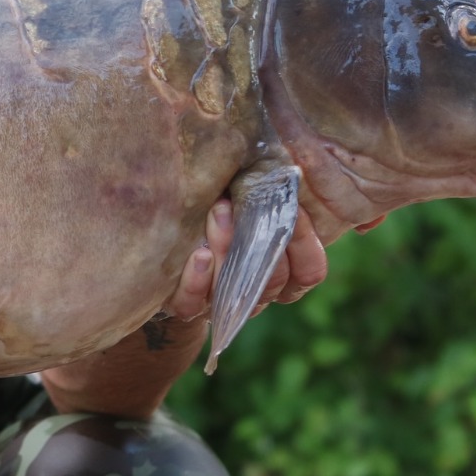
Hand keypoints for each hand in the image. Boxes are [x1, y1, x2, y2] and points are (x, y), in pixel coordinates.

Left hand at [158, 196, 332, 321]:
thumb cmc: (218, 198)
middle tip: (236, 202)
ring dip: (227, 252)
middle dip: (260, 241)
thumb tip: (290, 168)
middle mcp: (256, 290)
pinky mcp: (186, 304)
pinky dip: (196, 283)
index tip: (293, 206)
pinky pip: (193, 307)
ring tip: (215, 214)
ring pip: (236, 294)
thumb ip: (270, 187)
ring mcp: (223, 301)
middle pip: (274, 282)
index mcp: (282, 267)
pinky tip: (197, 255)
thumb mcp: (247, 189)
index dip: (305, 242)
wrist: (166, 224)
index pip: (309, 270)